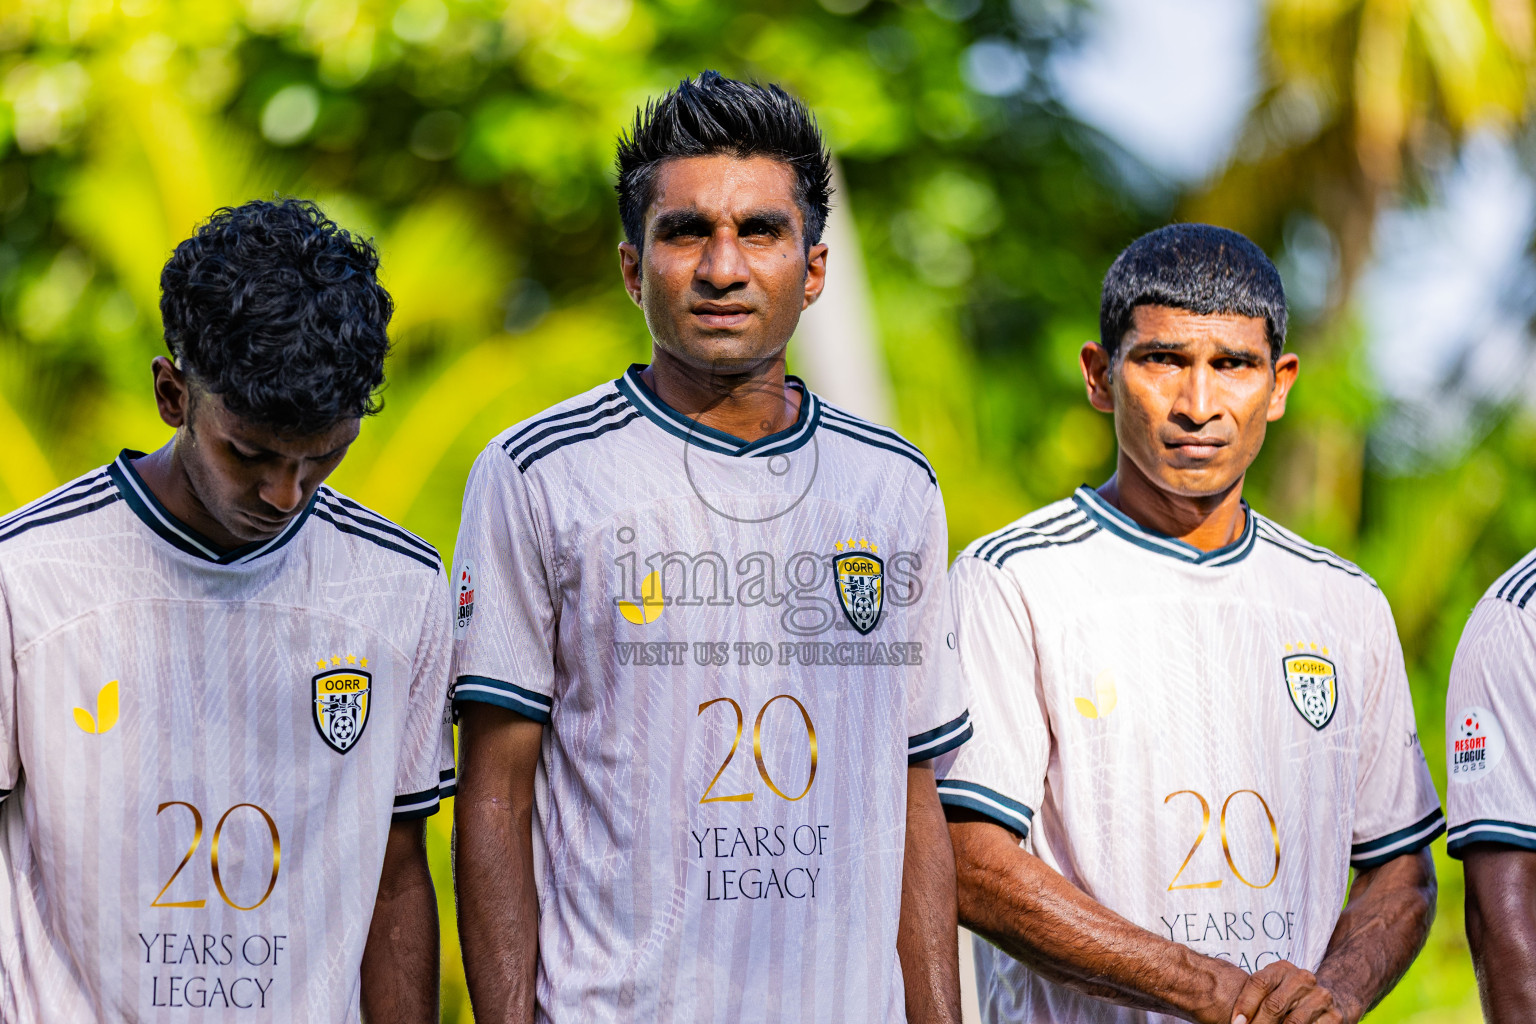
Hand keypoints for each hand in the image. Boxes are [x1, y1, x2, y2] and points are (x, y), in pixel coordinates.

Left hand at [1228, 960, 1344, 1023]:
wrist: (1329, 999)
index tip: (1236, 1022)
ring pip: (1292, 1022)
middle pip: (1274, 1005)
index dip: (1244, 1005)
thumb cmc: (1288, 996)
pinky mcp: (1334, 1016)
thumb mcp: (1273, 988)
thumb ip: (1255, 998)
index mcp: (1282, 968)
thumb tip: (1236, 1020)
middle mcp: (1303, 979)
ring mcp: (1321, 997)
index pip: (1259, 983)